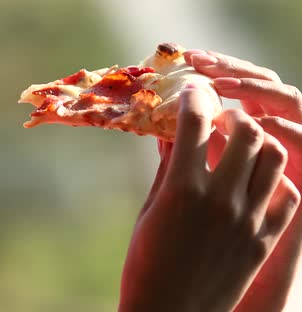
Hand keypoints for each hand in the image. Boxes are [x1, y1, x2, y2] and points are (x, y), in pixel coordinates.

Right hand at [118, 86, 299, 311]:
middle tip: (218, 119)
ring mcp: (248, 219)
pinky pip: (285, 194)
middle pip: (245, 131)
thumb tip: (167, 135)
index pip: (195, 122)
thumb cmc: (146, 264)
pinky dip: (272, 179)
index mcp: (182, 189)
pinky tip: (254, 180)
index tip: (190, 90)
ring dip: (257, 141)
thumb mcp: (148, 212)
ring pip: (272, 156)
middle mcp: (221, 198)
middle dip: (231, 115)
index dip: (193, 97)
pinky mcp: (264, 239)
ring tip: (240, 146)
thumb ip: (165, 169)